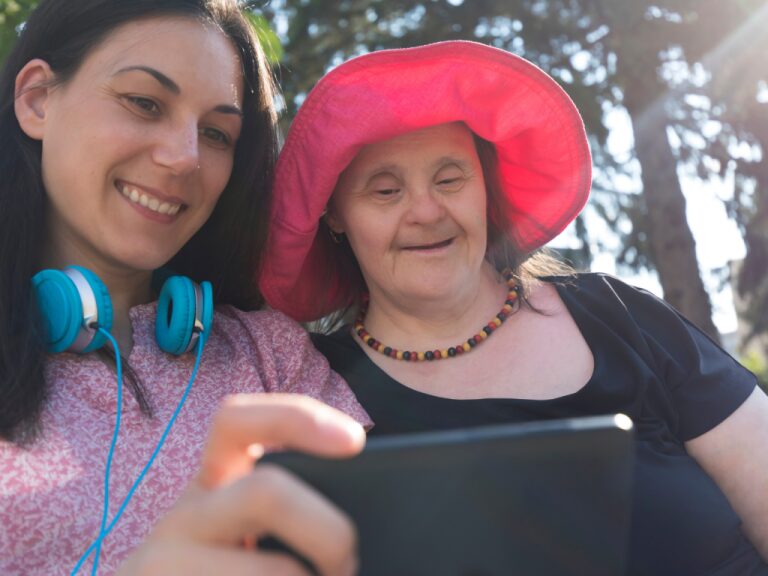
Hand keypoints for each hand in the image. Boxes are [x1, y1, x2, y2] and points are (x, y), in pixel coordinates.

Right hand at [117, 394, 364, 575]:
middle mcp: (184, 516)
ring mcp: (163, 564)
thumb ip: (289, 515)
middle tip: (346, 565)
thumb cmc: (227, 571)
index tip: (354, 441)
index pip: (237, 421)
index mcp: (213, 483)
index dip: (296, 418)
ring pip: (275, 570)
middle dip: (329, 531)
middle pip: (266, 493)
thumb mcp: (251, 538)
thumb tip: (354, 538)